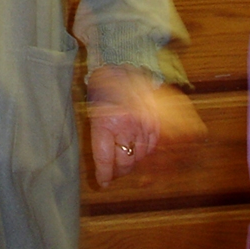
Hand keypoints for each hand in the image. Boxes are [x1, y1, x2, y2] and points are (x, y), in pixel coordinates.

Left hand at [86, 64, 206, 187]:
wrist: (121, 66)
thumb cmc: (102, 90)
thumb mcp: (93, 113)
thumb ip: (100, 137)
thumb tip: (106, 163)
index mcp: (106, 123)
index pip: (105, 159)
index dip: (104, 175)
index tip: (103, 183)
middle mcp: (126, 126)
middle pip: (125, 162)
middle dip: (118, 171)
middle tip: (113, 173)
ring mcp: (144, 124)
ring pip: (140, 157)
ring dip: (132, 162)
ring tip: (125, 161)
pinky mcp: (155, 122)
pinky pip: (153, 147)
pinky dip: (146, 152)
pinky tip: (138, 150)